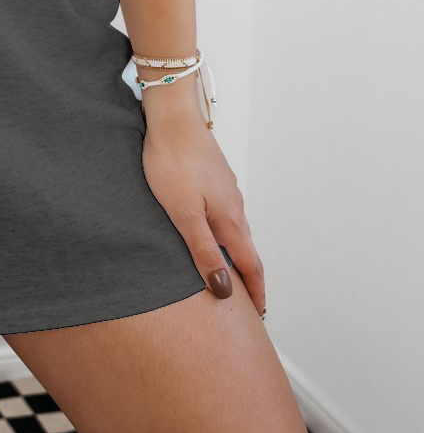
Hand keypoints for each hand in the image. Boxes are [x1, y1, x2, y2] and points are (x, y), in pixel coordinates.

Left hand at [142, 94, 266, 316]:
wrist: (172, 117)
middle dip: (247, 278)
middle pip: (246, 249)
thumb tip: (225, 290)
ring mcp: (225, 189)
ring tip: (225, 271)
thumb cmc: (173, 162)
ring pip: (234, 229)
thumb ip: (203, 251)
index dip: (255, 293)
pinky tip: (208, 230)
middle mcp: (234, 206)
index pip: (250, 266)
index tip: (259, 316)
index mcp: (230, 220)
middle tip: (244, 301)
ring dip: (234, 254)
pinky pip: (223, 212)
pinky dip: (222, 231)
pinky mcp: (213, 176)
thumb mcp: (184, 214)